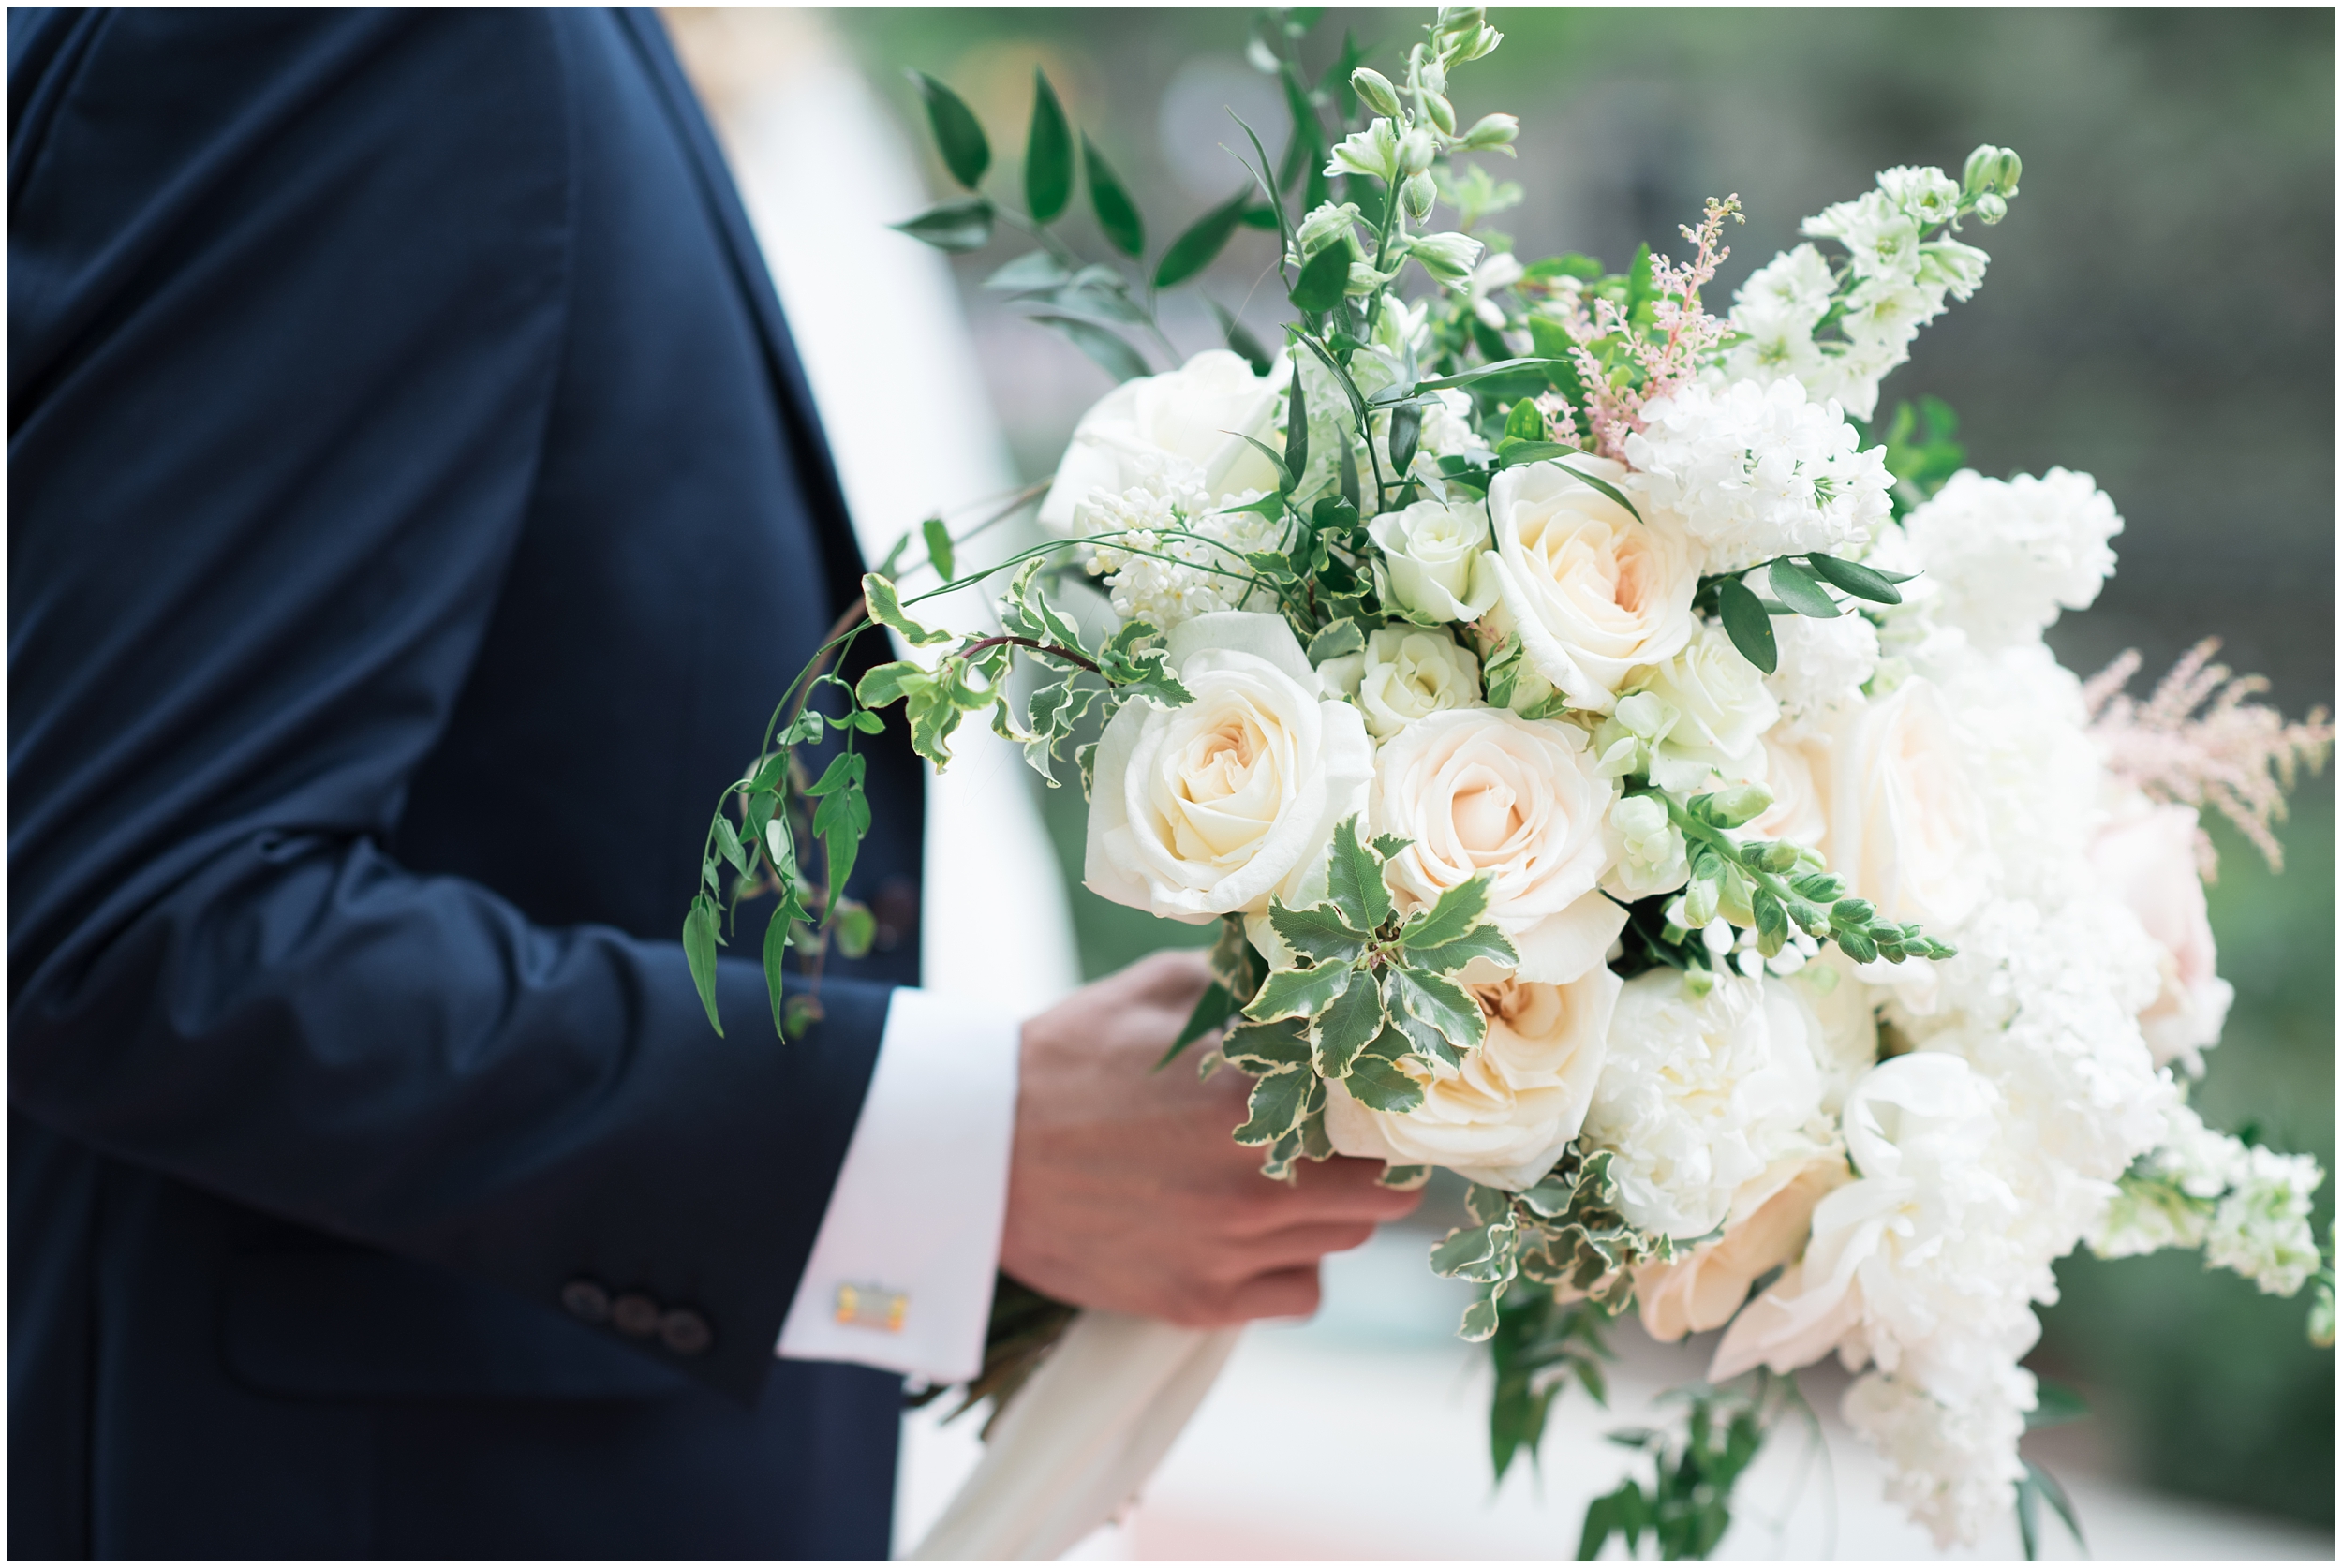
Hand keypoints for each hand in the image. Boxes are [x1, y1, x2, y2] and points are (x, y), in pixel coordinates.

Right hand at [1000, 948, 1422, 1327]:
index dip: (1393, 1099)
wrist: (974, 1152)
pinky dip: (1294, 1265)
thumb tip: (1317, 976)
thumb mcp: (1160, 990)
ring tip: (1287, 1173)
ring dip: (1335, 1206)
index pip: (1385, 1112)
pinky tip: (1257, 1230)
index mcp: (1253, 1097)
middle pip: (1387, 1188)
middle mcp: (1255, 1182)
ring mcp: (1230, 1251)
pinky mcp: (1200, 1301)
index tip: (1384, 1089)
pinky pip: (1301, 1293)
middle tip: (1345, 1134)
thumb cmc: (1066, 1059)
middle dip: (1375, 1157)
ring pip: (1347, 1239)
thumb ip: (1248, 983)